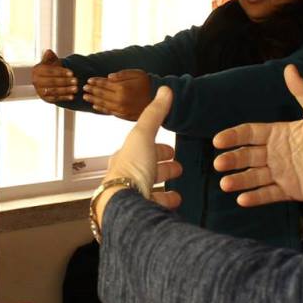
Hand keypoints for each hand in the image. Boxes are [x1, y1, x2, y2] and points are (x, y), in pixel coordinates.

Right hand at [30, 49, 76, 102]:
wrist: (47, 80)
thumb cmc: (50, 68)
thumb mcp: (50, 61)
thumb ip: (49, 57)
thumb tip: (48, 52)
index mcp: (36, 71)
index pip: (50, 71)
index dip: (61, 72)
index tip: (72, 73)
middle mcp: (36, 81)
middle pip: (52, 82)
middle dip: (65, 81)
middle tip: (76, 81)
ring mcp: (40, 91)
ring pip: (54, 91)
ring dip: (66, 90)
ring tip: (76, 88)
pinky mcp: (45, 99)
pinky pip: (55, 99)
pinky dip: (64, 98)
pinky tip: (72, 96)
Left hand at [83, 69, 152, 120]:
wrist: (158, 98)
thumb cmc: (147, 83)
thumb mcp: (136, 73)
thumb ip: (122, 75)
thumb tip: (108, 77)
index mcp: (122, 88)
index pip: (104, 84)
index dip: (96, 82)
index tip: (88, 80)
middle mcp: (120, 99)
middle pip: (102, 94)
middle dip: (92, 90)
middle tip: (83, 88)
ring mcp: (121, 108)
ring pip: (103, 104)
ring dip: (93, 100)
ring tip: (86, 97)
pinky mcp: (124, 115)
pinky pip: (109, 112)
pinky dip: (101, 109)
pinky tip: (95, 106)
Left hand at [93, 87, 183, 236]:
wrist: (124, 206)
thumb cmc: (132, 169)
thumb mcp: (143, 135)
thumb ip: (154, 114)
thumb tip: (165, 89)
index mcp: (124, 158)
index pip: (141, 149)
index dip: (156, 147)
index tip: (171, 149)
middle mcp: (125, 177)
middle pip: (146, 170)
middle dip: (162, 167)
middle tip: (178, 167)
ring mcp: (132, 197)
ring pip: (150, 189)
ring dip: (164, 186)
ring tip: (178, 186)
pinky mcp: (140, 213)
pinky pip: (155, 207)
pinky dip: (166, 202)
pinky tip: (176, 200)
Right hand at [212, 64, 302, 205]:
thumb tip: (290, 67)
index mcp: (278, 133)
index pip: (249, 133)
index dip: (233, 136)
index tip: (218, 140)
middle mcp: (275, 153)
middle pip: (247, 156)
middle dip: (232, 159)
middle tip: (219, 163)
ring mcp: (281, 173)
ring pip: (254, 177)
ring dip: (239, 180)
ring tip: (225, 184)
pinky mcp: (290, 190)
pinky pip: (269, 194)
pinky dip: (256, 197)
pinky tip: (242, 199)